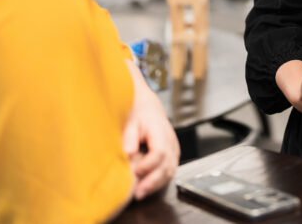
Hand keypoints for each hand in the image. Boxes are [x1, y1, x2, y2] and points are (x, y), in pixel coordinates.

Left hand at [123, 62, 179, 199]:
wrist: (148, 108)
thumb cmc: (138, 114)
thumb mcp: (131, 121)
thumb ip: (129, 136)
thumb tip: (128, 153)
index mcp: (161, 132)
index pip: (160, 152)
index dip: (148, 164)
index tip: (135, 171)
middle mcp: (171, 143)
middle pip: (167, 165)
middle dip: (153, 181)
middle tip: (138, 193)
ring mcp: (173, 151)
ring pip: (170, 171)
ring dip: (156, 184)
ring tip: (140, 194)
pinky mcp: (172, 157)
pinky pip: (168, 172)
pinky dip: (158, 182)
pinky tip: (146, 188)